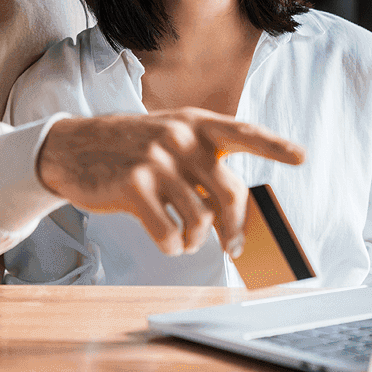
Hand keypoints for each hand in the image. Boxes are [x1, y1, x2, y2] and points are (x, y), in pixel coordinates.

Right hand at [35, 109, 304, 257]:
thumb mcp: (170, 138)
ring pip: (200, 218)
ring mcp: (156, 160)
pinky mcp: (133, 185)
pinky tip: (167, 242)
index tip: (300, 157)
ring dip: (196, 239)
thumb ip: (202, 163)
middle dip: (236, 227)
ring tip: (185, 240)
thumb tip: (234, 210)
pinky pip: (168, 231)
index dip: (274, 146)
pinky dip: (172, 245)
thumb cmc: (131, 149)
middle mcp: (180, 138)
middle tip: (234, 246)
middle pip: (230, 193)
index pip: (244, 133)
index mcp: (196, 124)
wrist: (71, 148)